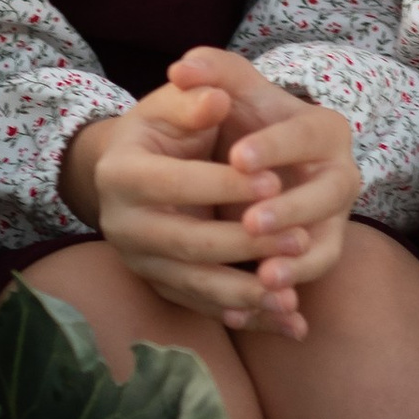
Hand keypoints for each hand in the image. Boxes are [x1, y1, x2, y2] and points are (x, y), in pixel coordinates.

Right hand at [63, 84, 280, 331]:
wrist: (133, 167)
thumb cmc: (163, 128)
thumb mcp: (173, 103)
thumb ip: (195, 97)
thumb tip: (216, 97)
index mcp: (120, 173)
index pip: (174, 183)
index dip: (225, 184)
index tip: (275, 181)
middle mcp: (120, 224)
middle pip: (186, 243)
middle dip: (245, 245)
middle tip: (298, 239)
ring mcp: (138, 261)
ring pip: (194, 286)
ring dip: (246, 293)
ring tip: (293, 295)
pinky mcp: (159, 285)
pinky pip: (203, 307)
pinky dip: (246, 316)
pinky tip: (284, 321)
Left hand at [170, 45, 361, 338]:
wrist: (252, 159)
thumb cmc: (240, 120)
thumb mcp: (230, 91)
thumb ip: (211, 73)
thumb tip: (183, 68)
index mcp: (324, 128)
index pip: (306, 134)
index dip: (275, 147)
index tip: (238, 158)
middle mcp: (340, 174)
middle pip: (328, 195)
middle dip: (290, 211)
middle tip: (250, 222)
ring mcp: (333, 218)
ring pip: (326, 246)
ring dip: (297, 264)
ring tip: (264, 277)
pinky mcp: (318, 252)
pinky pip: (309, 279)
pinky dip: (289, 295)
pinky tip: (258, 307)